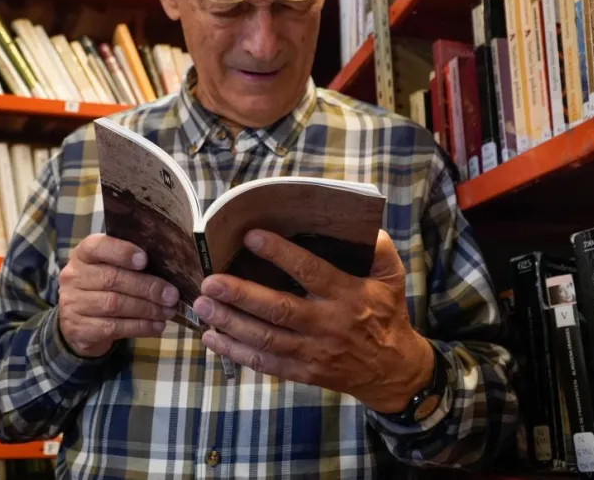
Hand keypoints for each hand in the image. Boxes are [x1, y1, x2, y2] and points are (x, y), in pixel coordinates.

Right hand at [58, 234, 180, 357]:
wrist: (77, 320)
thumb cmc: (103, 286)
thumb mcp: (111, 267)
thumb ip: (132, 263)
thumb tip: (171, 267)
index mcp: (83, 254)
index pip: (98, 246)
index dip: (122, 252)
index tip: (145, 259)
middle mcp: (73, 276)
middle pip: (112, 279)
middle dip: (147, 287)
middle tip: (171, 295)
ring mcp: (73, 303)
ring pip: (114, 305)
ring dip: (147, 309)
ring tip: (168, 311)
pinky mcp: (79, 328)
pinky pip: (113, 328)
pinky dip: (139, 327)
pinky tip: (156, 326)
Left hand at [192, 229, 435, 413]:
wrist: (392, 370)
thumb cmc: (386, 313)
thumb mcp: (391, 277)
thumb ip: (378, 248)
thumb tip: (359, 221)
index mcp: (347, 295)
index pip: (310, 272)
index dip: (280, 254)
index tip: (250, 236)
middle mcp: (327, 324)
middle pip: (279, 309)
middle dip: (241, 294)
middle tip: (210, 281)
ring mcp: (313, 352)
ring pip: (266, 338)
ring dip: (230, 322)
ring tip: (202, 306)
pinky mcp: (303, 373)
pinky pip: (265, 364)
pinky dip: (236, 352)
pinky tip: (212, 338)